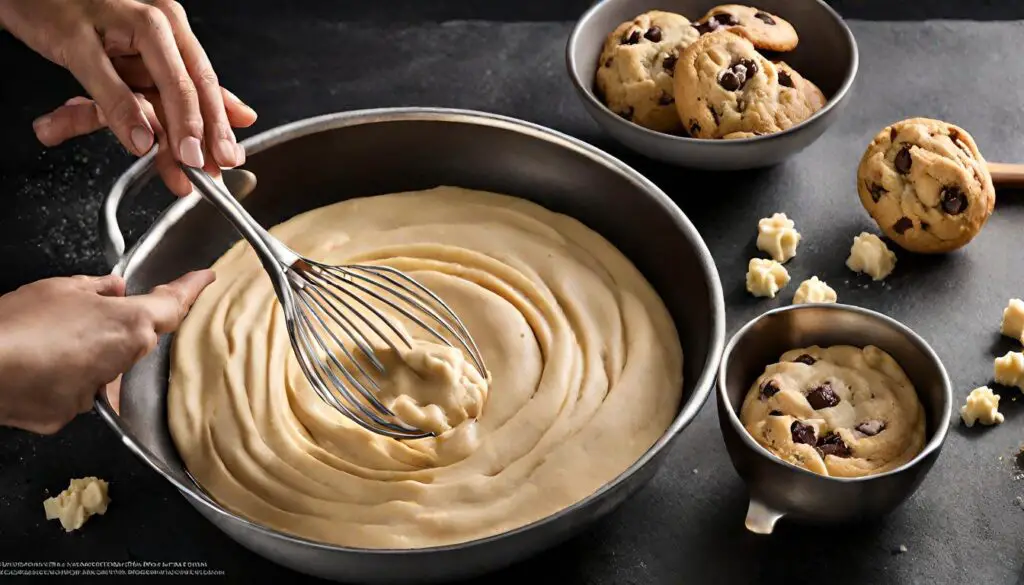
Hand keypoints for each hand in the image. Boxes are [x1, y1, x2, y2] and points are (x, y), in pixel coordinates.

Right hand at [0, 0, 257, 194]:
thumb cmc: (85, 24)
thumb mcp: (141, 58)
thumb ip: (185, 86)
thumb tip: (239, 115)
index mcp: (171, 29)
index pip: (205, 82)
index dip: (220, 124)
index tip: (230, 158)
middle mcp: (154, 23)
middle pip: (188, 87)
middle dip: (201, 135)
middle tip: (208, 169)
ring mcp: (118, 26)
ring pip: (155, 87)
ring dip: (171, 135)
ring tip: (181, 168)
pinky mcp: (75, 36)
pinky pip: (105, 83)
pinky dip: (123, 115)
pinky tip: (139, 142)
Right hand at [0, 270, 213, 433]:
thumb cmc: (17, 324)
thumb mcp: (61, 288)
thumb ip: (97, 288)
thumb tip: (114, 288)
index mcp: (128, 325)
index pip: (173, 305)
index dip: (190, 289)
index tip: (204, 279)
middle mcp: (120, 361)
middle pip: (134, 339)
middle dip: (116, 325)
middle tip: (85, 313)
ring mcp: (94, 391)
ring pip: (102, 367)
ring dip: (85, 353)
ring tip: (47, 339)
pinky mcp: (67, 414)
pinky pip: (73, 391)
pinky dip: (60, 378)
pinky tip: (36, 366)